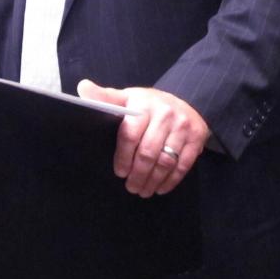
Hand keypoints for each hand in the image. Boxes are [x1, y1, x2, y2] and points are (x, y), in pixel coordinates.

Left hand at [77, 80, 210, 197]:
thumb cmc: (148, 104)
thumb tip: (83, 87)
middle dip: (138, 174)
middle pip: (148, 152)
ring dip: (153, 180)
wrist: (186, 100)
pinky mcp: (197, 138)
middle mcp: (165, 114)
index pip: (130, 134)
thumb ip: (105, 97)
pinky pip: (183, 165)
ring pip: (166, 161)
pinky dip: (171, 180)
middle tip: (131, 187)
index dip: (123, 157)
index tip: (119, 172)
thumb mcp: (126, 97)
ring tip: (143, 191)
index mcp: (143, 104)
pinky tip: (160, 188)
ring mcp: (183, 126)